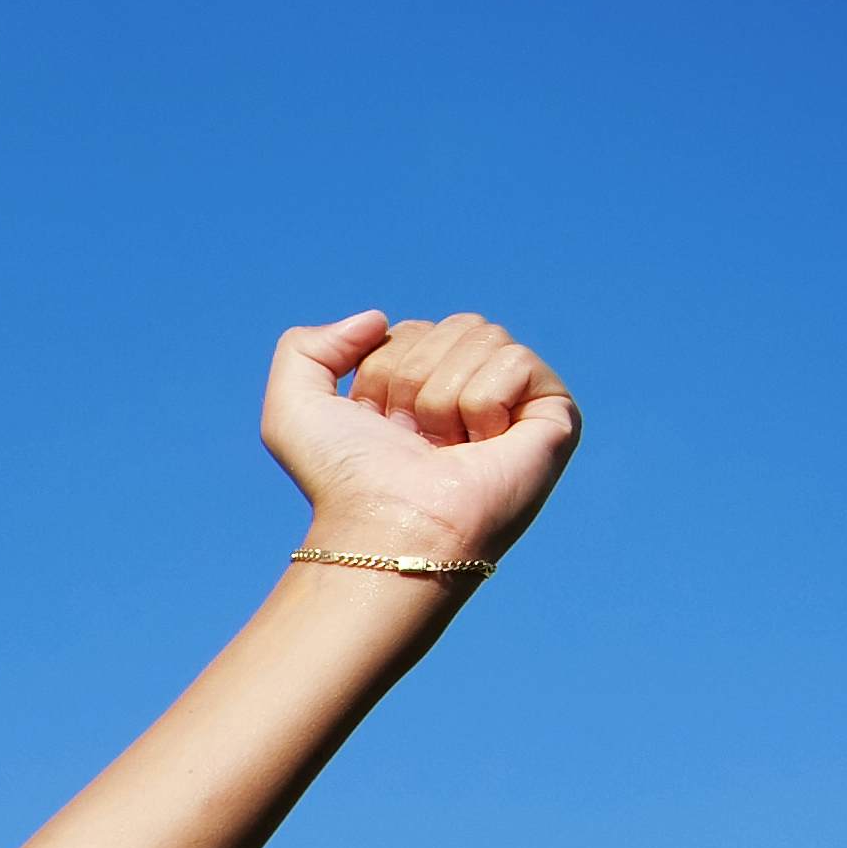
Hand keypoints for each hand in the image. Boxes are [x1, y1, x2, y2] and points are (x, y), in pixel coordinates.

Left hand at [263, 309, 577, 570]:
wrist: (386, 529)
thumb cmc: (344, 481)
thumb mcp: (292, 411)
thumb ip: (304, 347)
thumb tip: (378, 318)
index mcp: (422, 390)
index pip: (411, 330)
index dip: (381, 373)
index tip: (378, 427)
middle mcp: (470, 393)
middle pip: (453, 325)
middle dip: (414, 378)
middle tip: (412, 439)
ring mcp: (516, 404)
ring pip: (484, 337)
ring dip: (443, 397)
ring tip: (443, 448)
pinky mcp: (555, 416)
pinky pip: (517, 361)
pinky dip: (484, 403)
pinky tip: (480, 448)